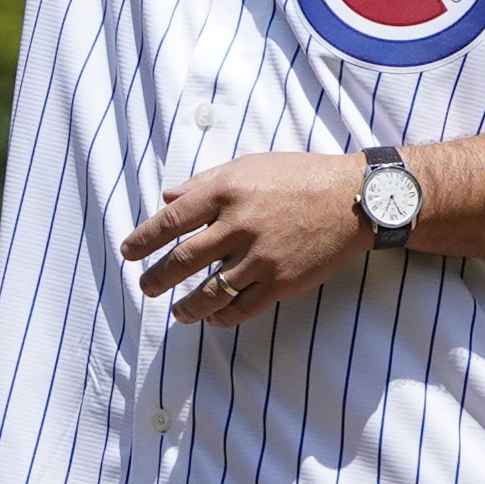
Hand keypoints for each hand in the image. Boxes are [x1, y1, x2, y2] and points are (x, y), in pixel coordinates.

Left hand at [120, 151, 376, 326]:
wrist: (354, 199)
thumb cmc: (300, 176)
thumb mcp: (249, 165)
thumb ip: (205, 181)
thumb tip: (166, 196)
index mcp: (227, 190)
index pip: (171, 219)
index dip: (144, 239)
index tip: (129, 251)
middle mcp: (239, 224)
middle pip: (183, 261)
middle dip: (157, 278)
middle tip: (146, 286)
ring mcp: (261, 257)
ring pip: (210, 292)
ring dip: (186, 306)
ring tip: (177, 312)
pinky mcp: (282, 281)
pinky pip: (243, 308)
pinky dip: (222, 317)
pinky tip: (213, 318)